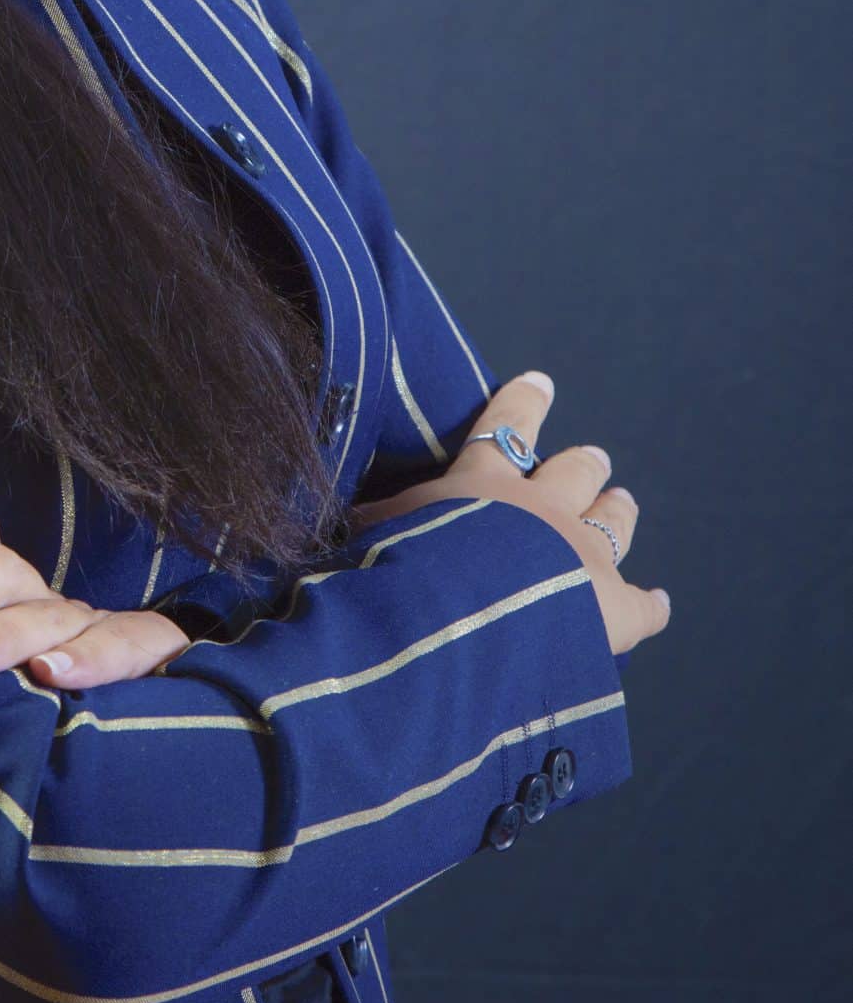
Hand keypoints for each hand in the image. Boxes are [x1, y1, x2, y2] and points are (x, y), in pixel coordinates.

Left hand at [0, 484, 190, 686]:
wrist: (143, 725)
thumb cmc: (16, 699)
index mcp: (0, 586)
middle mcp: (42, 598)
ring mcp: (93, 627)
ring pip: (48, 616)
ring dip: (2, 634)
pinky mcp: (148, 658)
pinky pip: (125, 646)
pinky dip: (90, 658)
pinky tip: (51, 675)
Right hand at [348, 372, 671, 656]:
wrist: (459, 620)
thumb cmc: (404, 568)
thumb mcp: (374, 530)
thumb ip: (373, 517)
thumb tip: (346, 509)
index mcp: (484, 482)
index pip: (505, 427)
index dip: (524, 403)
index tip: (540, 382)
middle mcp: (541, 508)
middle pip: (573, 473)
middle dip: (584, 463)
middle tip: (596, 456)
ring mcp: (583, 554)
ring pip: (613, 520)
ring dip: (617, 509)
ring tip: (623, 500)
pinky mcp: (614, 606)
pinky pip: (642, 603)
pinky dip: (650, 602)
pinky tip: (658, 601)